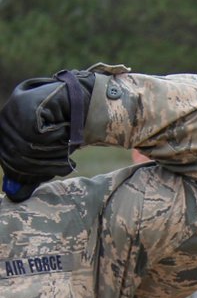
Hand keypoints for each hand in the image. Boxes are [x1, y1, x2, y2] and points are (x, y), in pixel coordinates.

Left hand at [0, 70, 94, 200]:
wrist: (86, 100)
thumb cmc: (68, 128)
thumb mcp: (47, 152)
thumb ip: (31, 170)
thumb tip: (16, 196)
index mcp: (6, 131)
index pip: (10, 162)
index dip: (33, 172)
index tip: (53, 172)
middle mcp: (5, 120)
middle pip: (18, 158)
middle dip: (47, 164)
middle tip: (67, 161)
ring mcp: (13, 111)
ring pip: (28, 149)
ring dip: (55, 151)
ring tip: (68, 143)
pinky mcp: (26, 107)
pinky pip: (38, 137)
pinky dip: (57, 137)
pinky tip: (65, 128)